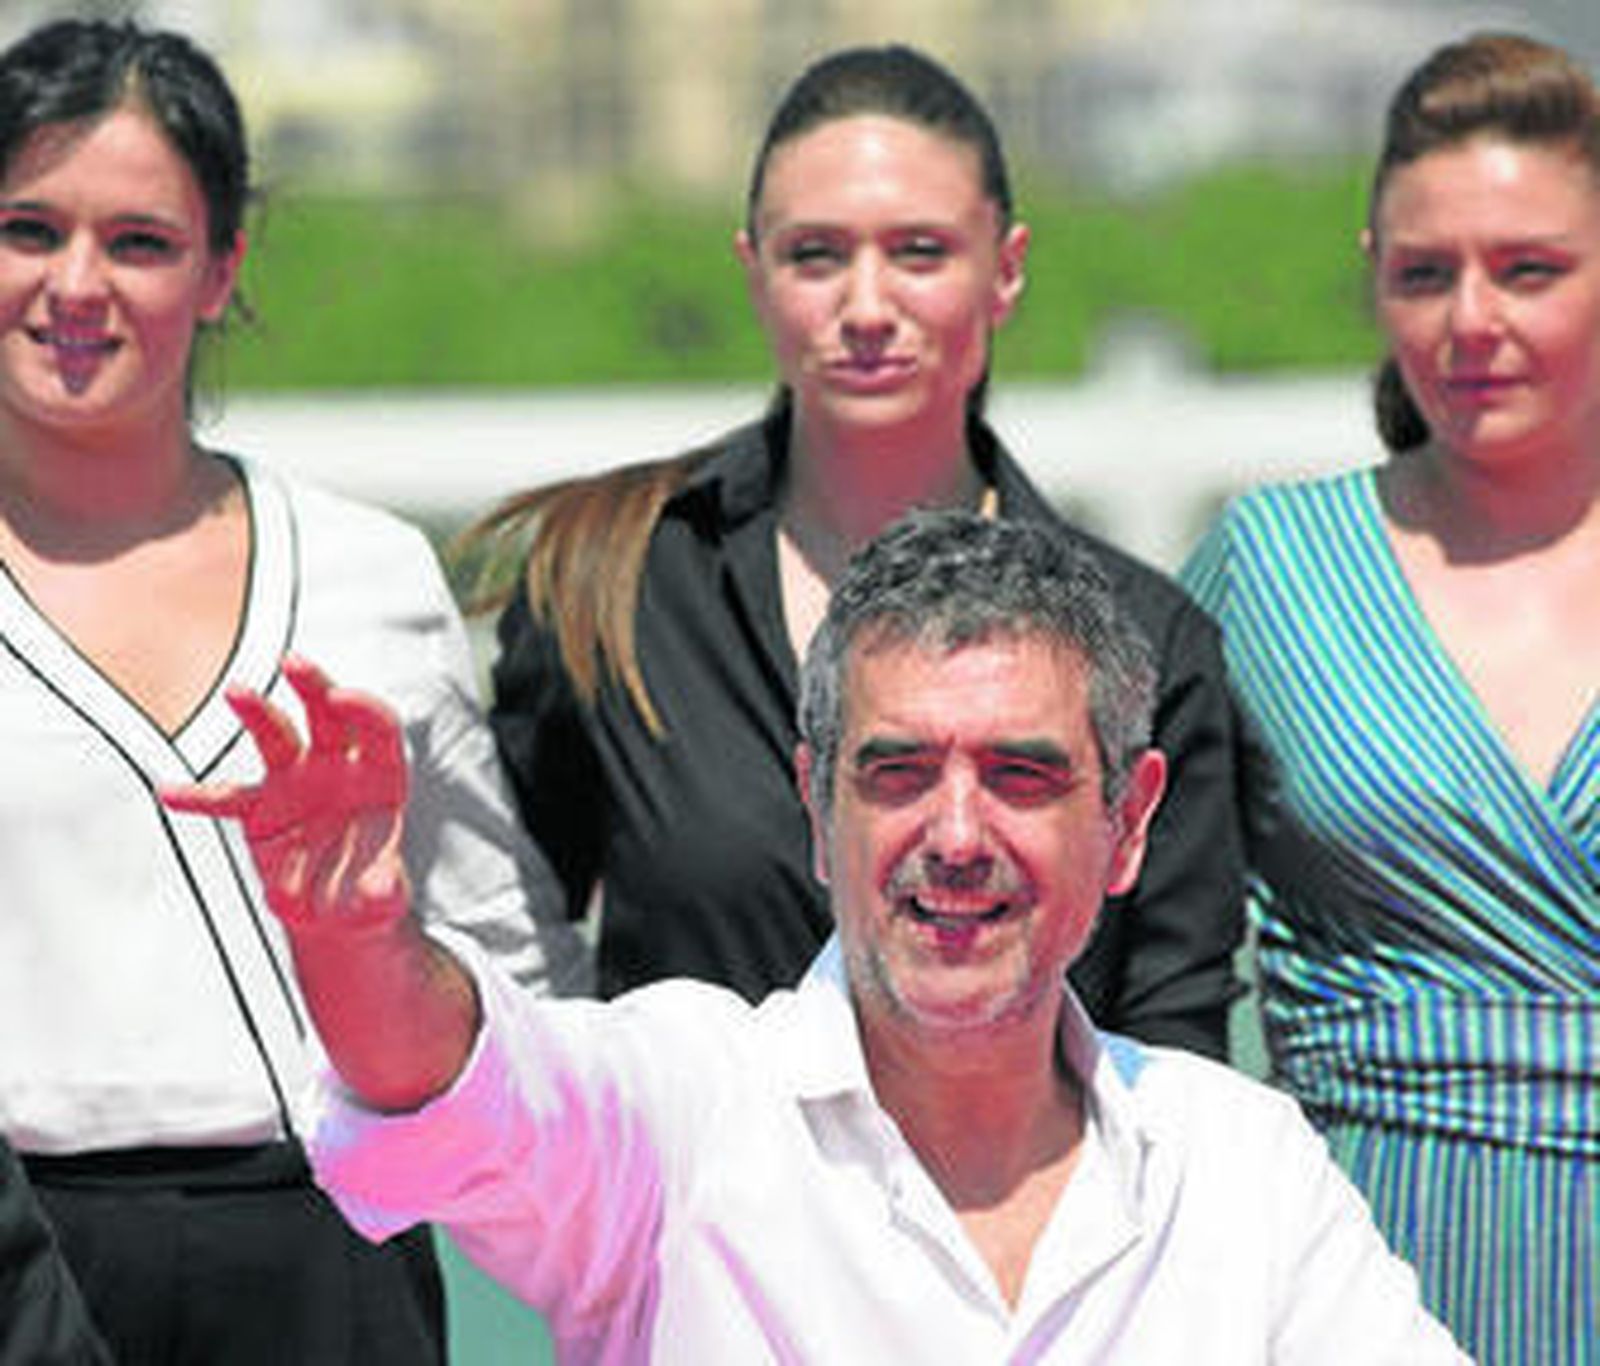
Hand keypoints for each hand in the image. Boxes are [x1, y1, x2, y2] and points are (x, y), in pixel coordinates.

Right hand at [162, 657, 410, 932]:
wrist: (333, 912)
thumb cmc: (368, 895)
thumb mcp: (382, 900)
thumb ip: (384, 890)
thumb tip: (382, 887)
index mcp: (380, 777)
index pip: (379, 729)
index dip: (364, 709)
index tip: (342, 697)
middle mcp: (337, 767)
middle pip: (328, 714)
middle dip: (314, 685)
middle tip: (293, 663)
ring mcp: (295, 781)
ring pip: (276, 737)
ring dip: (257, 713)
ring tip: (235, 692)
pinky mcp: (259, 808)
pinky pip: (225, 798)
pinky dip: (198, 796)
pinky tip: (167, 792)